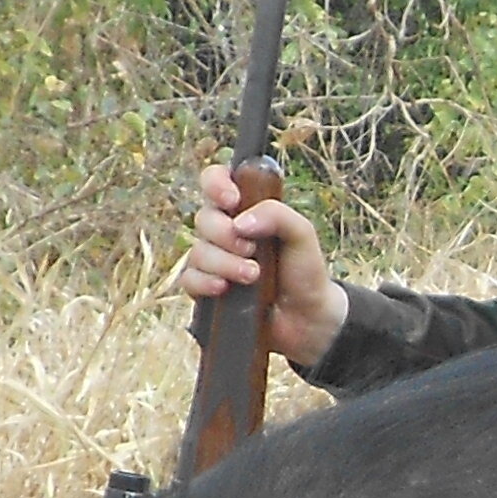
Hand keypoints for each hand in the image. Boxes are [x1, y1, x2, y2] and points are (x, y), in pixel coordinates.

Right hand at [176, 162, 346, 369]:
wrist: (307, 318)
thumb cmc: (305, 271)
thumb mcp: (302, 235)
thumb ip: (277, 214)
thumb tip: (240, 222)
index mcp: (246, 208)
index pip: (215, 179)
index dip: (216, 184)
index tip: (233, 201)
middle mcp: (225, 230)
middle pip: (203, 218)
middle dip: (226, 235)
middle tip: (252, 250)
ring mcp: (214, 259)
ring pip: (197, 251)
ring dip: (225, 263)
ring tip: (253, 276)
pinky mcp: (207, 288)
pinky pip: (189, 278)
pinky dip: (205, 282)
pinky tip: (225, 289)